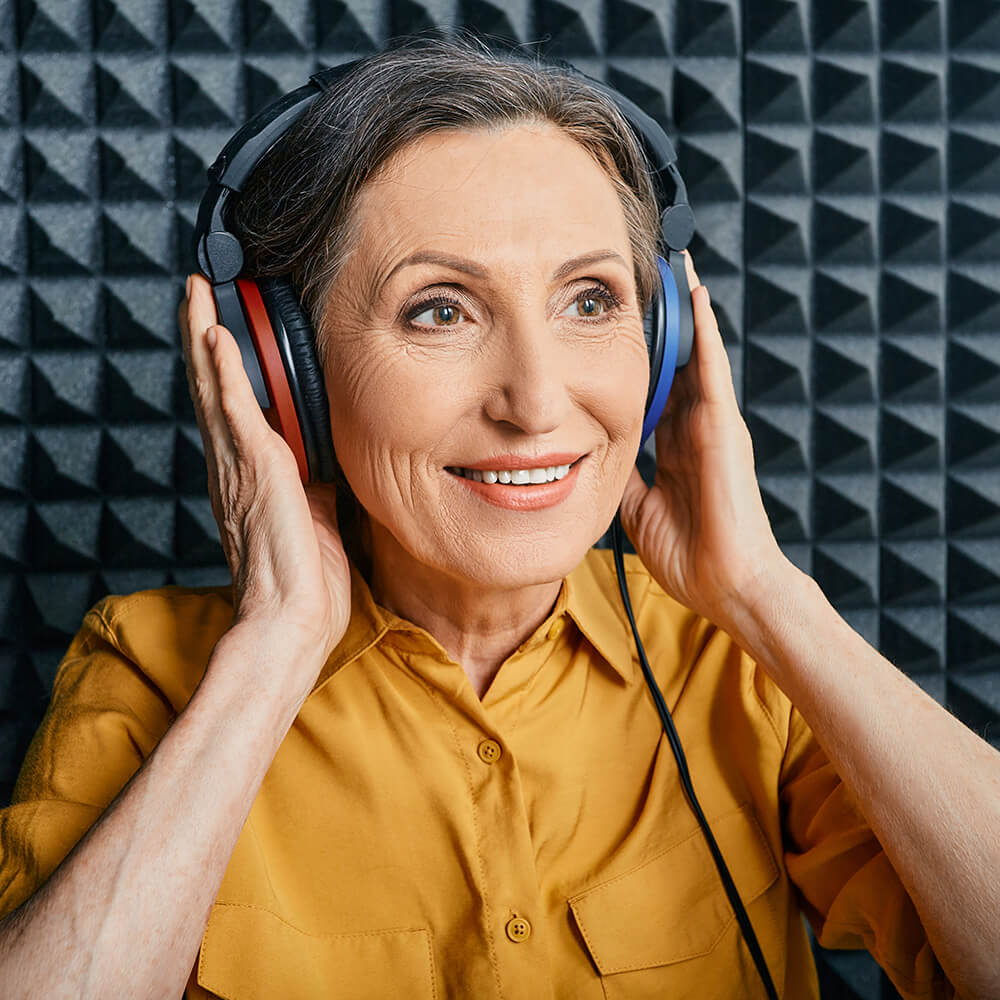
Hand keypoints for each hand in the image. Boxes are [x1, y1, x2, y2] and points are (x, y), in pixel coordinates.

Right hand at [177, 274, 350, 685]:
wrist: (293, 618)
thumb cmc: (304, 579)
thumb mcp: (318, 516)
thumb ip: (319, 481)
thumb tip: (331, 461)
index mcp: (250, 476)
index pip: (232, 407)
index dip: (223, 367)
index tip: (223, 328)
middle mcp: (234, 465)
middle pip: (211, 386)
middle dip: (205, 335)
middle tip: (200, 290)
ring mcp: (240, 466)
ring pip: (213, 387)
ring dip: (204, 335)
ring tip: (198, 291)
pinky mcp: (255, 470)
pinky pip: (233, 410)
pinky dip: (222, 371)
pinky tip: (214, 334)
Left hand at [618, 252, 786, 630]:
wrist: (727, 584)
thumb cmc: (690, 554)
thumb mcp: (639, 506)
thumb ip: (624, 473)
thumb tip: (594, 452)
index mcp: (677, 446)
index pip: (655, 389)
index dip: (639, 357)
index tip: (620, 326)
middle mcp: (696, 427)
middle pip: (676, 362)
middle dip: (661, 322)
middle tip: (645, 274)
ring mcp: (713, 424)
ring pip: (696, 354)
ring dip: (683, 311)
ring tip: (671, 263)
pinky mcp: (724, 425)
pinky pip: (713, 369)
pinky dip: (704, 331)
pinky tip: (695, 295)